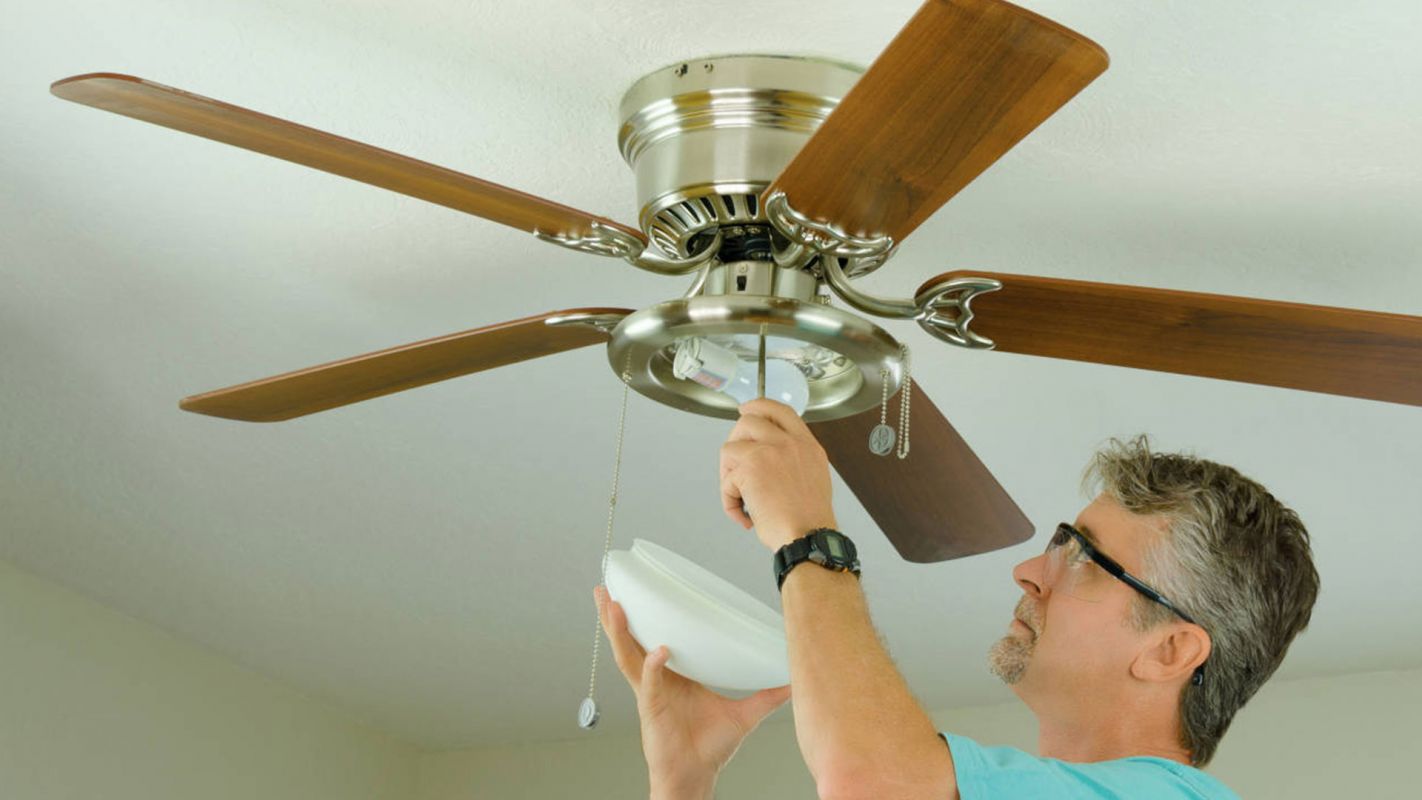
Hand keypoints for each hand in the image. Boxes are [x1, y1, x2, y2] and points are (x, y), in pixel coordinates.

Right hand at [595, 585, 789, 797]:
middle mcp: (657, 680)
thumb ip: (766, 696)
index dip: (644, 617)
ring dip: (619, 632)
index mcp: (674, 676)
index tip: (640, 592)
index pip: (655, 637)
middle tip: (606, 591)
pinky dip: (653, 666)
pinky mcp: (651, 710)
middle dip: (616, 617)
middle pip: (630, 641)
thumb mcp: (742, 715)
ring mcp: (650, 694)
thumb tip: (792, 682)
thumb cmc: (709, 749)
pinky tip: (659, 651)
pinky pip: (651, 683)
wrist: (695, 776)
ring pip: (628, 657)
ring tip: (614, 608)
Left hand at [719, 398, 836, 550]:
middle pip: (749, 421)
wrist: (808, 536)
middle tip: (735, 465)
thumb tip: (767, 458)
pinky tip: (743, 513)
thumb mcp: (813, 477)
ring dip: (728, 474)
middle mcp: (789, 443)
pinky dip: (729, 499)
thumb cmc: (809, 519)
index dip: (759, 406)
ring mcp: (768, 452)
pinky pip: (726, 479)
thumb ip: (793, 459)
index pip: (781, 410)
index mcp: (807, 445)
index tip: (746, 410)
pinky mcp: (750, 467)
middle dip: (735, 441)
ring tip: (741, 496)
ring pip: (730, 448)